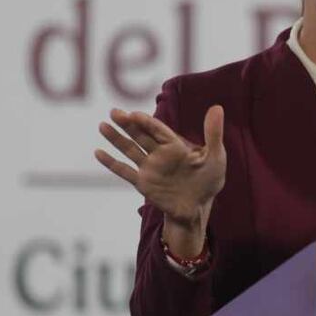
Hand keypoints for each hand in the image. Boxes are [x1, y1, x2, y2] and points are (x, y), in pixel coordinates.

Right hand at [95, 106, 226, 228]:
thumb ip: (214, 133)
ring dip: (116, 138)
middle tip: (114, 112)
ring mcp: (150, 168)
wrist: (199, 208)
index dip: (146, 122)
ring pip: (129, 150)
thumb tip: (217, 107)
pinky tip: (98, 152)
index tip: (135, 114)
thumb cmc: (209, 181)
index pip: (157, 129)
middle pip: (140, 135)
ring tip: (102, 125)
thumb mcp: (216, 156)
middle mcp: (160, 154)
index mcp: (175, 146)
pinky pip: (124, 171)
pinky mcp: (143, 183)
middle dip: (127, 124)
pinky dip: (111, 163)